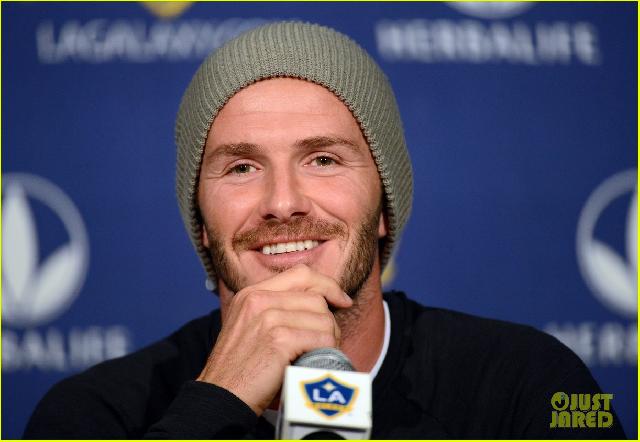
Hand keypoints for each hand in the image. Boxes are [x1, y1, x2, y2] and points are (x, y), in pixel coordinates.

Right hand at [196, 264, 352, 414]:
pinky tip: (314, 362)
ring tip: (318, 354)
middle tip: (326, 342)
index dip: (327, 285)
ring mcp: (268, 318)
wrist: (220, 396)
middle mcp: (259, 300)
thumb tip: (318, 304)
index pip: (302, 274)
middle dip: (329, 321)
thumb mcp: (250, 326)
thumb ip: (275, 309)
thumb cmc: (240, 367)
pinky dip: (325, 352)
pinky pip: (321, 338)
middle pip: (316, 298)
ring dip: (329, 339)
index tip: (341, 300)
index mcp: (251, 293)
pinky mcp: (279, 340)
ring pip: (322, 318)